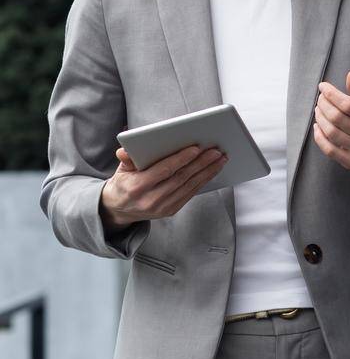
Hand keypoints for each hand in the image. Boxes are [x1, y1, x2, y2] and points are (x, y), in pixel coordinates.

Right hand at [99, 144, 227, 229]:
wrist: (119, 209)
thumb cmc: (123, 184)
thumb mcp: (121, 170)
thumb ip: (127, 159)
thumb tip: (126, 150)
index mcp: (137, 187)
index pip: (163, 170)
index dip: (181, 159)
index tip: (196, 148)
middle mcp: (151, 199)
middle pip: (181, 178)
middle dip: (201, 163)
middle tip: (216, 151)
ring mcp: (163, 207)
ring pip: (190, 186)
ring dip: (208, 171)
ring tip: (220, 158)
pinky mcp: (171, 210)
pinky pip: (191, 193)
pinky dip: (203, 180)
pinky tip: (213, 170)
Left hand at [314, 70, 349, 185]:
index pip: (349, 105)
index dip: (332, 94)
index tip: (323, 87)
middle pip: (337, 118)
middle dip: (323, 105)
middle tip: (320, 99)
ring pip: (332, 133)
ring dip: (320, 119)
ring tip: (318, 110)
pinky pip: (330, 150)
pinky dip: (319, 137)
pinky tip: (317, 127)